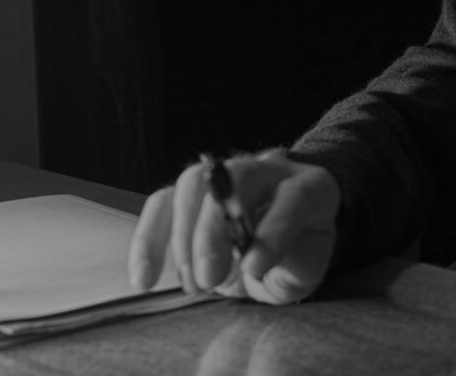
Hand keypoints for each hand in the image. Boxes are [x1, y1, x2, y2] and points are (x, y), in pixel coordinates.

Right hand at [128, 148, 339, 304]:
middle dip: (215, 230)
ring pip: (194, 184)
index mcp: (310, 186)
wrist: (279, 245)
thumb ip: (293, 266)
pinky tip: (145, 278)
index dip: (274, 231)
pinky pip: (161, 204)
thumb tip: (254, 262)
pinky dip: (148, 240)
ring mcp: (225, 177)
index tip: (255, 269)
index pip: (296, 196)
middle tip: (209, 279)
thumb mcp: (306, 269)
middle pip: (237, 178)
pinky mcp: (189, 193)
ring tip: (193, 284)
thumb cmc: (296, 256)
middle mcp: (267, 170)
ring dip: (183, 238)